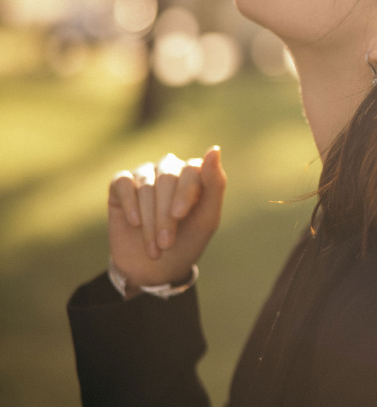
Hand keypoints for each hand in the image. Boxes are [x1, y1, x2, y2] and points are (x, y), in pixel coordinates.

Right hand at [108, 146, 226, 295]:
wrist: (155, 268)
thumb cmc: (187, 241)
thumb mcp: (207, 218)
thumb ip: (215, 184)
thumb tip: (214, 149)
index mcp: (195, 173)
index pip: (192, 170)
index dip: (185, 192)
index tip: (179, 215)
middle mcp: (170, 168)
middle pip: (168, 179)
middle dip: (166, 214)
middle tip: (166, 243)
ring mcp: (146, 173)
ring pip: (146, 185)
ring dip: (149, 219)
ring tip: (154, 247)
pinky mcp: (121, 183)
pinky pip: (123, 182)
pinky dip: (130, 203)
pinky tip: (134, 223)